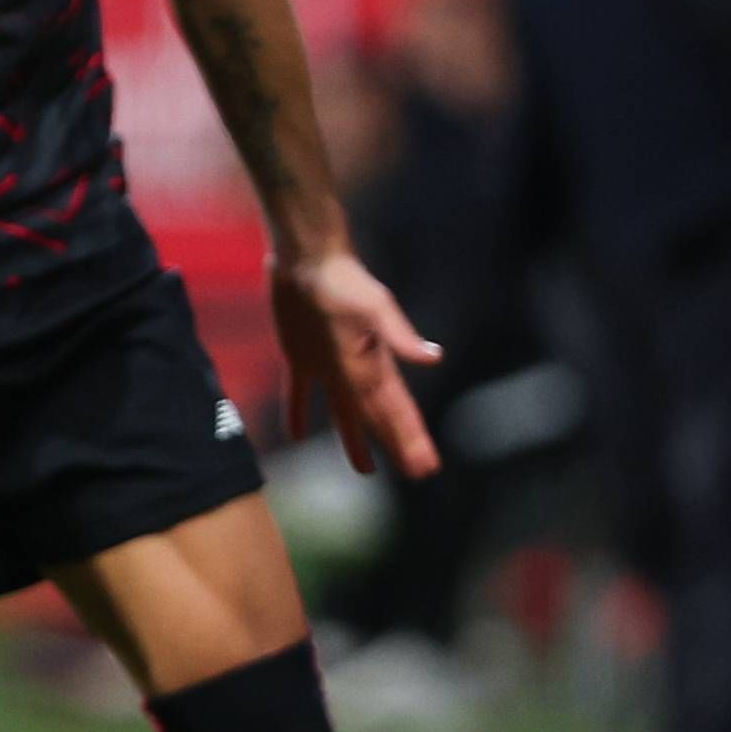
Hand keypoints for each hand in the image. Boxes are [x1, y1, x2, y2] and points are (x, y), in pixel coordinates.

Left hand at [270, 248, 442, 478]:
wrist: (308, 258)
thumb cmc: (344, 280)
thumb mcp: (374, 308)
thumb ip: (399, 336)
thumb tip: (434, 358)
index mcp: (374, 364)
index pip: (398, 411)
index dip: (411, 439)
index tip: (426, 467)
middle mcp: (355, 370)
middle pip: (379, 417)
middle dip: (397, 445)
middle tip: (415, 473)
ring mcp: (328, 365)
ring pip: (343, 413)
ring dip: (354, 439)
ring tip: (365, 469)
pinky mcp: (299, 355)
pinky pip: (298, 392)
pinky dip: (297, 413)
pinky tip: (296, 435)